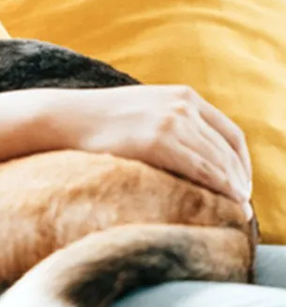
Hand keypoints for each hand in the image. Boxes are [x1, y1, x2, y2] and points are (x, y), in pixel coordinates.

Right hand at [0, 85, 252, 206]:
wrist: (64, 118)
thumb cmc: (99, 121)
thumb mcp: (144, 110)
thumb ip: (172, 121)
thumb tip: (193, 153)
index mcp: (183, 95)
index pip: (230, 133)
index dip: (241, 162)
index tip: (240, 184)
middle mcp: (182, 105)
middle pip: (228, 149)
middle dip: (239, 179)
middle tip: (241, 205)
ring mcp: (171, 121)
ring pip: (219, 162)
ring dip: (232, 188)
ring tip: (235, 211)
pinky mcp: (158, 140)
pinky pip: (202, 169)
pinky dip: (219, 188)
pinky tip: (223, 202)